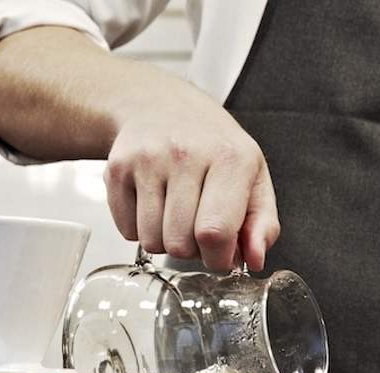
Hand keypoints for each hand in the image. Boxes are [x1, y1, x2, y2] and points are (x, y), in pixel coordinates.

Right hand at [104, 90, 278, 270]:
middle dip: (192, 250)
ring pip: (151, 242)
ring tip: (175, 213)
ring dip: (165, 241)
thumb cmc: (211, 145)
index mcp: (229, 158)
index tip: (222, 253)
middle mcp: (185, 154)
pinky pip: (127, 231)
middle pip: (180, 244)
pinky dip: (140, 229)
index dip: (218, 258)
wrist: (160, 106)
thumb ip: (262, 223)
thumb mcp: (253, 176)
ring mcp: (147, 160)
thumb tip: (255, 260)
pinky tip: (153, 203)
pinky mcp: (116, 169)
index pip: (215, 233)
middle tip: (197, 226)